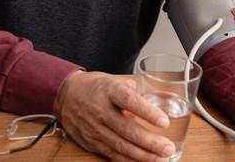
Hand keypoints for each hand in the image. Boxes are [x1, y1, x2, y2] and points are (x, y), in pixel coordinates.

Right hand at [53, 70, 175, 160]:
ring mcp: (94, 128)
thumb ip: (141, 89)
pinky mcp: (90, 142)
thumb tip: (169, 97)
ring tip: (161, 159)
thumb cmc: (96, 86)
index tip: (164, 122)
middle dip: (150, 141)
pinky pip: (111, 154)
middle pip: (127, 129)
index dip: (147, 112)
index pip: (130, 101)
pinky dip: (128, 160)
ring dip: (143, 155)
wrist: (65, 95)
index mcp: (109, 91)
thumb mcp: (117, 80)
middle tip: (168, 148)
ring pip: (120, 145)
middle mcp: (100, 110)